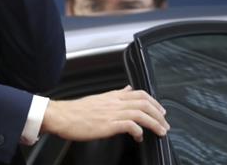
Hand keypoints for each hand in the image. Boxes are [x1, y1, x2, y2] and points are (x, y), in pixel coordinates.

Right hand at [40, 86, 168, 141]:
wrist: (62, 116)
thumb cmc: (76, 110)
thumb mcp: (99, 98)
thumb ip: (115, 94)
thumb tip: (127, 89)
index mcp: (113, 96)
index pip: (139, 93)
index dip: (153, 101)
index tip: (160, 110)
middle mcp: (115, 102)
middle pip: (144, 102)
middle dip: (158, 113)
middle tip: (165, 123)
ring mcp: (112, 113)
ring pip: (140, 113)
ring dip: (154, 123)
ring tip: (160, 132)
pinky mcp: (108, 124)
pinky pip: (130, 125)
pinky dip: (139, 131)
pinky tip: (139, 137)